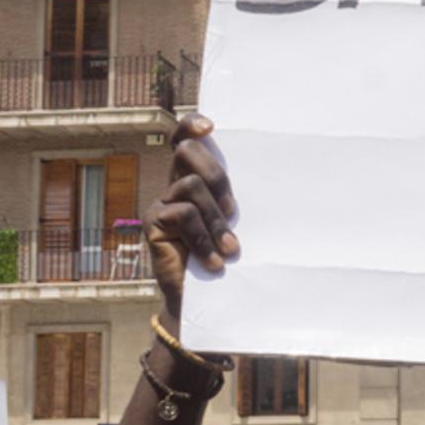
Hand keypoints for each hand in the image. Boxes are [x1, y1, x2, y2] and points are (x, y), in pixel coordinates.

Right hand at [145, 114, 238, 325]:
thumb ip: (234, 201)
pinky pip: (184, 215)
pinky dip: (204, 239)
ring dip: (216, 219)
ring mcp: (161, 203)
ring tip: (230, 248)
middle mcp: (173, 185)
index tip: (211, 126)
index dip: (190, 125)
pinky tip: (215, 263)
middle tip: (233, 211)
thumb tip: (270, 176)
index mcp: (193, 179)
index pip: (183, 140)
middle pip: (186, 152)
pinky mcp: (154, 224)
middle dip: (216, 175)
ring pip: (192, 187)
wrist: (202, 299)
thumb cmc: (225, 257)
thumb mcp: (233, 224)